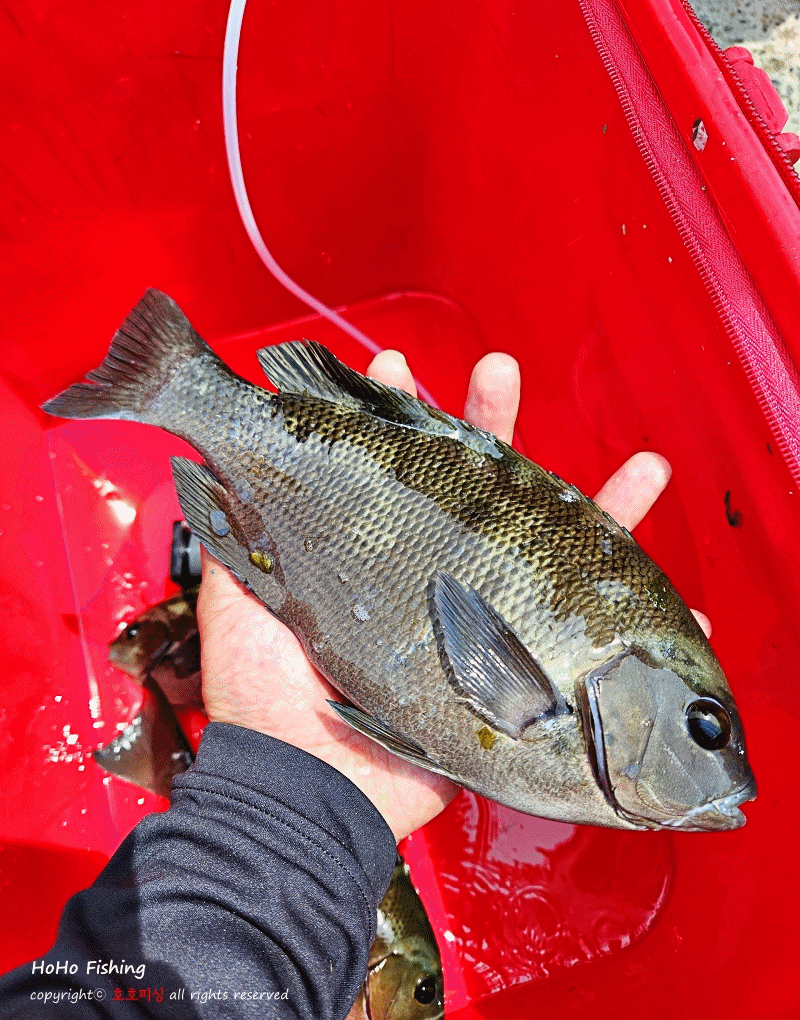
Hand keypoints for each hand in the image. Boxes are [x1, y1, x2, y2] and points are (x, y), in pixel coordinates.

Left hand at [197, 350, 709, 840]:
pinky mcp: (512, 667)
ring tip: (644, 467)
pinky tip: (682, 599)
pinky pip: (583, 633)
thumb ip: (243, 521)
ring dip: (597, 503)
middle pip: (476, 489)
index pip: (399, 466)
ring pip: (545, 547)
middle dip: (492, 425)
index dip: (404, 415)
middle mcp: (430, 576)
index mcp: (373, 549)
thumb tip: (233, 447)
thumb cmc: (266, 689)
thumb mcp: (241, 589)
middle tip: (501, 371)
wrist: (307, 784)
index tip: (401, 366)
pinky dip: (635, 613)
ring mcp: (478, 619)